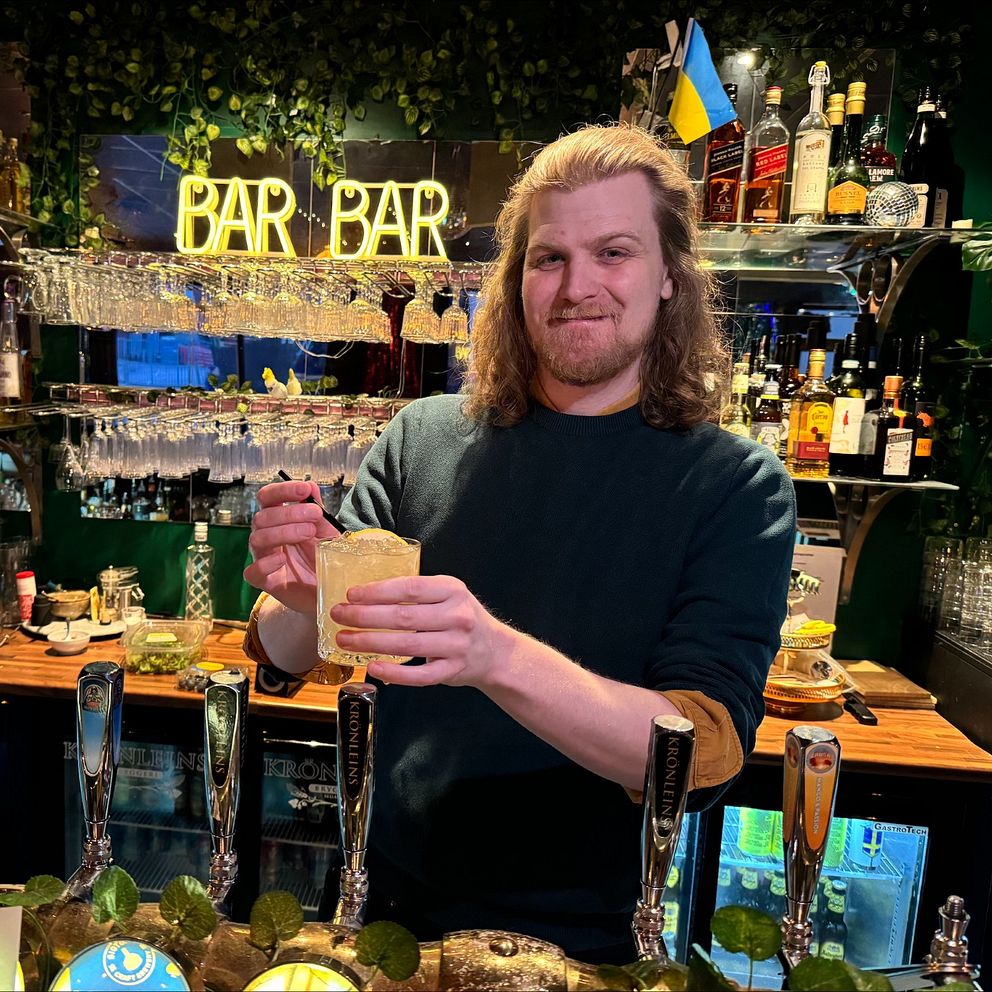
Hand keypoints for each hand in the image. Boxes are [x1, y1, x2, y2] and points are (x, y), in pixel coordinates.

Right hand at [243, 481, 339, 613]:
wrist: (328, 589)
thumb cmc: (323, 557)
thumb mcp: (326, 531)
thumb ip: (318, 510)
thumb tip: (311, 486)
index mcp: (278, 519)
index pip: (268, 497)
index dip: (283, 490)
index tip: (304, 489)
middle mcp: (267, 536)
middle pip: (262, 516)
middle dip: (290, 512)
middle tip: (315, 515)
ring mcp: (264, 558)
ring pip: (257, 539)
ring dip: (284, 532)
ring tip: (309, 533)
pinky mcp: (266, 582)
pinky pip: (253, 571)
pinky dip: (265, 563)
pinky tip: (282, 559)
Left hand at [330, 575, 507, 687]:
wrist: (494, 650)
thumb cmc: (461, 618)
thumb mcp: (447, 595)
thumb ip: (417, 593)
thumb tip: (367, 594)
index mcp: (452, 591)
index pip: (409, 588)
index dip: (377, 592)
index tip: (352, 594)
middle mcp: (456, 616)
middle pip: (403, 617)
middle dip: (365, 617)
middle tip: (339, 616)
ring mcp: (456, 646)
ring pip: (407, 646)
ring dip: (371, 643)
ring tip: (345, 640)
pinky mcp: (452, 671)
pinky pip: (419, 675)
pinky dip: (394, 673)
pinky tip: (373, 666)